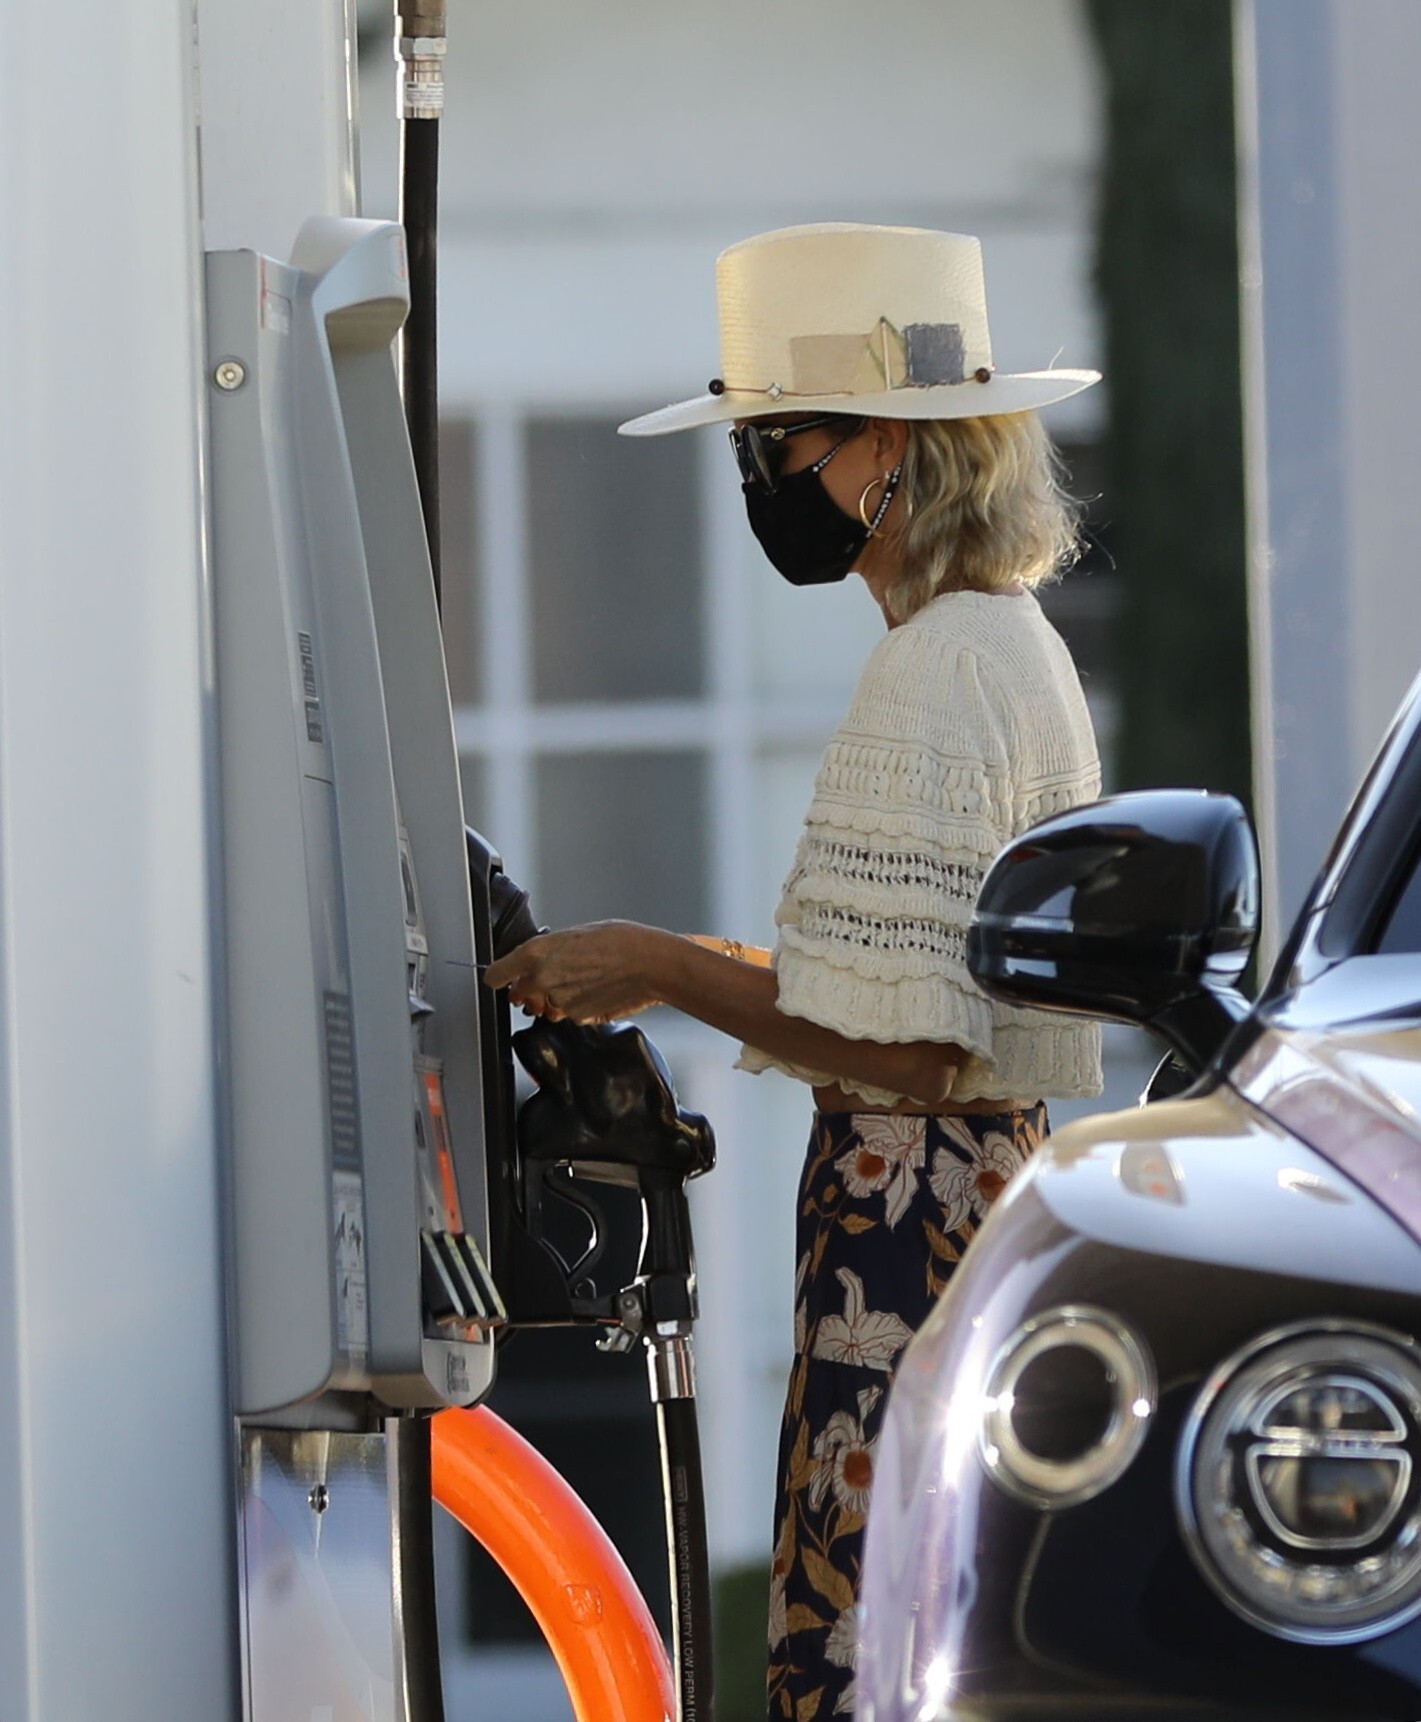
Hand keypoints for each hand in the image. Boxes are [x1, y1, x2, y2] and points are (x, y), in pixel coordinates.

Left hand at [483, 920, 665, 1023]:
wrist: (649, 964)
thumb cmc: (620, 942)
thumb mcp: (576, 934)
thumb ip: (549, 951)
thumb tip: (538, 963)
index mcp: (536, 954)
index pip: (495, 975)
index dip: (499, 977)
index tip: (503, 978)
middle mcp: (541, 980)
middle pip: (520, 994)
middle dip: (531, 989)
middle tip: (555, 976)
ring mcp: (559, 1003)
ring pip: (547, 1005)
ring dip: (557, 998)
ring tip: (585, 980)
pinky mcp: (577, 1018)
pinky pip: (569, 1013)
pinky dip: (578, 1005)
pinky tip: (596, 990)